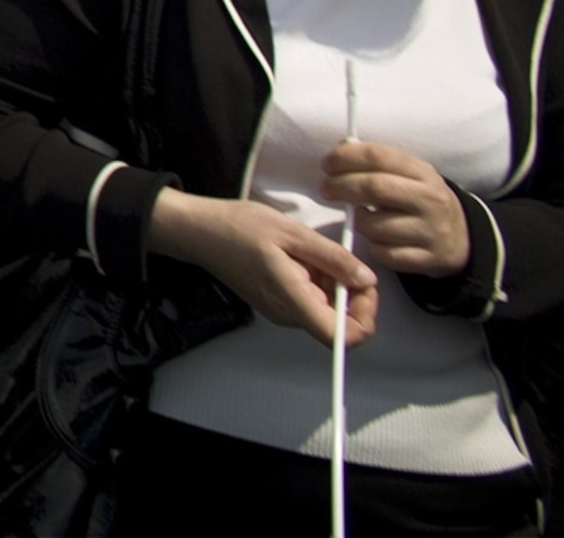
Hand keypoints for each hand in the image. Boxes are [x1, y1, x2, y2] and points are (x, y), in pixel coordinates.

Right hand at [148, 191, 375, 346]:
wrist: (196, 230)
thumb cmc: (238, 227)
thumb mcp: (291, 232)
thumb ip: (332, 258)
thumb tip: (367, 280)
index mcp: (293, 300)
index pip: (344, 337)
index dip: (366, 316)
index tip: (363, 283)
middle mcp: (289, 315)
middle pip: (340, 323)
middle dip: (351, 293)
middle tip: (340, 257)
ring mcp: (281, 311)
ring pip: (326, 310)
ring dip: (334, 285)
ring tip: (315, 252)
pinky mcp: (276, 303)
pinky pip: (310, 302)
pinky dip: (318, 282)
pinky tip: (303, 257)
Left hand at [322, 142, 469, 276]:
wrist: (460, 238)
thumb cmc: (419, 199)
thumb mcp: (407, 174)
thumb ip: (377, 161)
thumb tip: (340, 148)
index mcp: (423, 172)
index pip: (377, 156)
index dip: (345, 157)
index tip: (327, 164)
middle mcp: (430, 200)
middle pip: (374, 187)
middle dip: (340, 186)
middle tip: (326, 189)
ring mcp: (431, 231)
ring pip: (374, 225)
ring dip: (356, 220)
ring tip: (359, 215)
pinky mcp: (426, 259)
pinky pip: (383, 253)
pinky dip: (371, 245)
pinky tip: (376, 237)